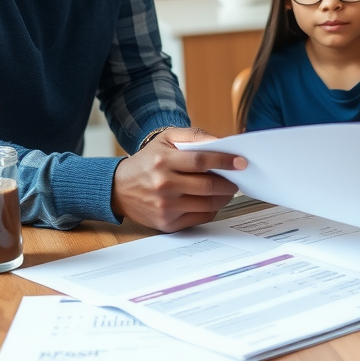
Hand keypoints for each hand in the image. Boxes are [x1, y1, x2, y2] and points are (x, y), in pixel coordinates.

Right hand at [111, 127, 246, 231]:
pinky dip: (212, 209)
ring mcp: (166, 207)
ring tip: (227, 189)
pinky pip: (200, 218)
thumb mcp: (165, 139)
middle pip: (208, 185)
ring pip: (208, 204)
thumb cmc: (147, 161)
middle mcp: (164, 185)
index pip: (202, 161)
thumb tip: (221, 142)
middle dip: (229, 182)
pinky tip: (212, 200)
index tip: (241, 162)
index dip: (225, 161)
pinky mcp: (167, 224)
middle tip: (237, 179)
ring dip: (224, 197)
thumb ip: (193, 136)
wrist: (118, 188)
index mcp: (164, 161)